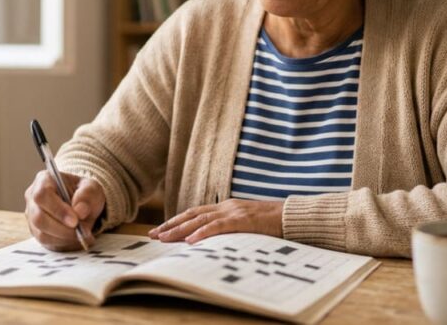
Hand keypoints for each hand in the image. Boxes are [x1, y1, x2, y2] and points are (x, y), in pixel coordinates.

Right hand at [24, 169, 105, 250]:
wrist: (82, 204)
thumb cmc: (84, 193)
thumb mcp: (92, 188)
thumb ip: (87, 195)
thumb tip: (80, 211)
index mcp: (44, 180)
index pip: (42, 195)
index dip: (57, 210)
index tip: (75, 220)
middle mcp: (33, 197)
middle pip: (39, 217)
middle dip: (62, 228)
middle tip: (82, 231)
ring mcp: (32, 215)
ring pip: (41, 233)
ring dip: (64, 237)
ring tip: (82, 234)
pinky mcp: (36, 230)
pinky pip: (46, 241)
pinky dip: (63, 242)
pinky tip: (76, 238)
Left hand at [147, 199, 282, 243]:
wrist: (293, 217)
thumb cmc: (273, 224)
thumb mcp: (247, 225)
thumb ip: (231, 228)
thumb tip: (214, 240)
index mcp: (227, 207)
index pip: (196, 213)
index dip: (177, 221)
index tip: (161, 229)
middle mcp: (227, 207)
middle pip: (193, 215)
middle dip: (171, 225)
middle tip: (153, 234)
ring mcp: (234, 212)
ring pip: (200, 220)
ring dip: (180, 229)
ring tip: (164, 238)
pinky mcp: (243, 221)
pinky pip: (218, 227)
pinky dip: (202, 233)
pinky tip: (190, 241)